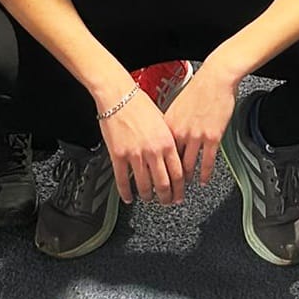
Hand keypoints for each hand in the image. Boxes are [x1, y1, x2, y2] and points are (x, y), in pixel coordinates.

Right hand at [99, 87, 185, 205]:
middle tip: (166, 202)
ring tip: (148, 199)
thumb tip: (173, 155)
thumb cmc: (140, 103)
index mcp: (167, 141)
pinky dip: (126, 193)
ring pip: (144, 186)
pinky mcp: (118, 156)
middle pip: (163, 184)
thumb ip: (168, 140)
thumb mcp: (162, 120)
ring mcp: (135, 155)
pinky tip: (128, 197)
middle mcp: (153, 151)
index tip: (179, 195)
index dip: (180, 189)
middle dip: (166, 198)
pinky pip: (123, 180)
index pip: (178, 173)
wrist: (118, 95)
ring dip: (147, 196)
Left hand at [163, 61, 237, 184]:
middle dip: (168, 183)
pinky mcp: (212, 137)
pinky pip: (207, 161)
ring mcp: (195, 136)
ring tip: (183, 191)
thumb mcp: (175, 107)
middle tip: (167, 195)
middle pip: (170, 165)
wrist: (216, 78)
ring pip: (188, 167)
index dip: (153, 171)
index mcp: (167, 125)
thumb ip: (169, 126)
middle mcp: (179, 132)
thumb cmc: (197, 90)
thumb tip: (162, 140)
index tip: (152, 182)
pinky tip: (203, 181)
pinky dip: (204, 174)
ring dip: (185, 182)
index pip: (157, 154)